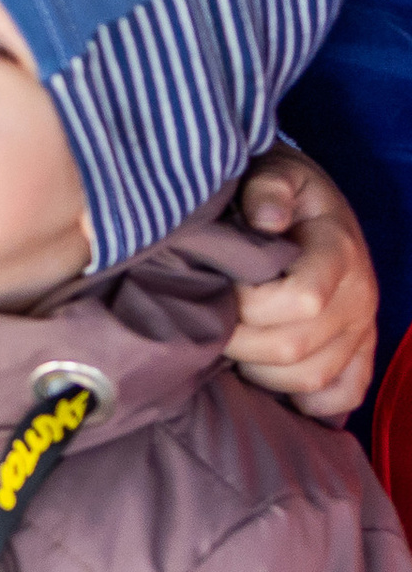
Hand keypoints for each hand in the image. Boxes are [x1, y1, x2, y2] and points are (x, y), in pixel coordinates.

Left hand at [229, 151, 377, 419]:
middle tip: (209, 324)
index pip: (302, 300)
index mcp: (338, 251)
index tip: (219, 290)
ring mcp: (362, 327)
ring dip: (259, 371)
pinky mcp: (359, 348)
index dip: (250, 305)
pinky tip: (272, 382)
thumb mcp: (272, 171)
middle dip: (239, 341)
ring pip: (311, 376)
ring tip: (231, 346)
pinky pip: (343, 393)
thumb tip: (267, 218)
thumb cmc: (277, 190)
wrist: (305, 200)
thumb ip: (268, 189)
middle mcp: (359, 295)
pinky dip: (308, 399)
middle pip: (296, 346)